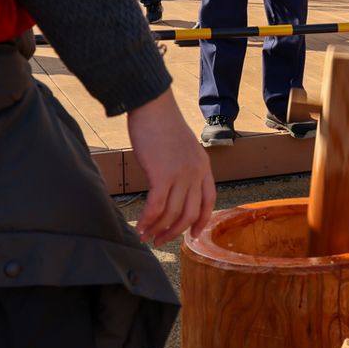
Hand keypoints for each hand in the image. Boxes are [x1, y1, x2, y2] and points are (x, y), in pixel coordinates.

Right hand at [127, 89, 215, 245]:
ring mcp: (181, 175)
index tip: (191, 235)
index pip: (208, 201)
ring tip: (146, 236)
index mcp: (204, 167)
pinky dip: (148, 220)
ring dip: (158, 229)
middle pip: (189, 213)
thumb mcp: (183, 149)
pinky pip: (156, 207)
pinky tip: (140, 227)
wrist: (153, 107)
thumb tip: (171, 188)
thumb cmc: (163, 125)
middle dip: (175, 232)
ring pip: (172, 213)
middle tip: (161, 241)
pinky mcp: (162, 175)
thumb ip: (183, 168)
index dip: (200, 221)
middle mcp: (196, 173)